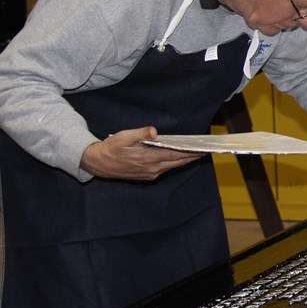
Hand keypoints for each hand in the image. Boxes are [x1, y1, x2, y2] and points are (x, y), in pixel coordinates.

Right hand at [80, 126, 204, 180]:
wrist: (99, 164)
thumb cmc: (112, 148)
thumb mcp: (124, 136)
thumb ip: (140, 133)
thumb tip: (154, 131)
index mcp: (149, 158)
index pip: (175, 155)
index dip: (190, 152)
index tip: (202, 149)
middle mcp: (152, 168)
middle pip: (178, 162)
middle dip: (192, 156)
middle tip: (205, 150)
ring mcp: (150, 174)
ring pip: (173, 166)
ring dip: (185, 160)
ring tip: (196, 153)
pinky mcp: (147, 176)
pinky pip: (166, 169)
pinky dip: (175, 163)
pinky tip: (179, 157)